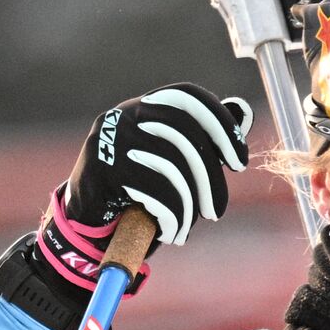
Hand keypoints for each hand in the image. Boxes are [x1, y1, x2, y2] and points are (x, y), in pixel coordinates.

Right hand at [34, 83, 251, 294]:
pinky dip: (171, 216)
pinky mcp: (101, 167)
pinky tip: (172, 233)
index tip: (240, 163)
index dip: (221, 125)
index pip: (189, 97)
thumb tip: (243, 110)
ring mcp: (110, 138)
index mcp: (146, 106)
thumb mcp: (175, 163)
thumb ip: (206, 139)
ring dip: (188, 207)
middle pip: (185, 135)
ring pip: (170, 166)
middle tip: (217, 211)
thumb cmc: (139, 190)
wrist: (87, 219)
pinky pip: (152, 190)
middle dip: (210, 178)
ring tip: (187, 229)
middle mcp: (125, 114)